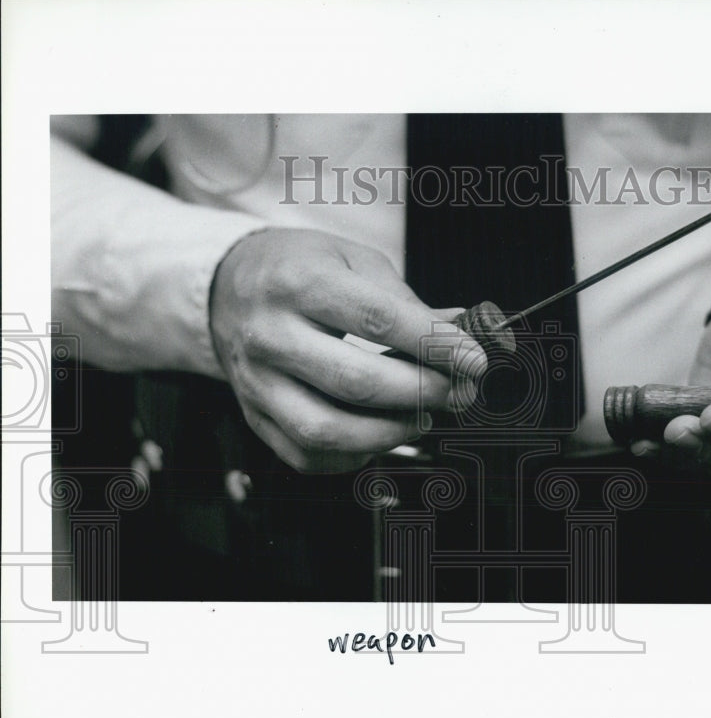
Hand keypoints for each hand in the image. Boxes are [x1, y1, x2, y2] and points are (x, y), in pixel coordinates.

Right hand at [210, 228, 486, 472]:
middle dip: (421, 393)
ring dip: (391, 433)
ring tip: (424, 417)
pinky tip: (381, 434)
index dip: (434, 345)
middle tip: (457, 392)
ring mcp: (256, 383)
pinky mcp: (253, 417)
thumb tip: (461, 339)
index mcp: (298, 283)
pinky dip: (355, 456)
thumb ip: (407, 303)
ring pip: (327, 431)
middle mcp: (269, 335)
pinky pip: (307, 456)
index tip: (474, 360)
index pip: (376, 320)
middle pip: (355, 382)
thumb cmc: (304, 270)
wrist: (229, 288)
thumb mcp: (354, 261)